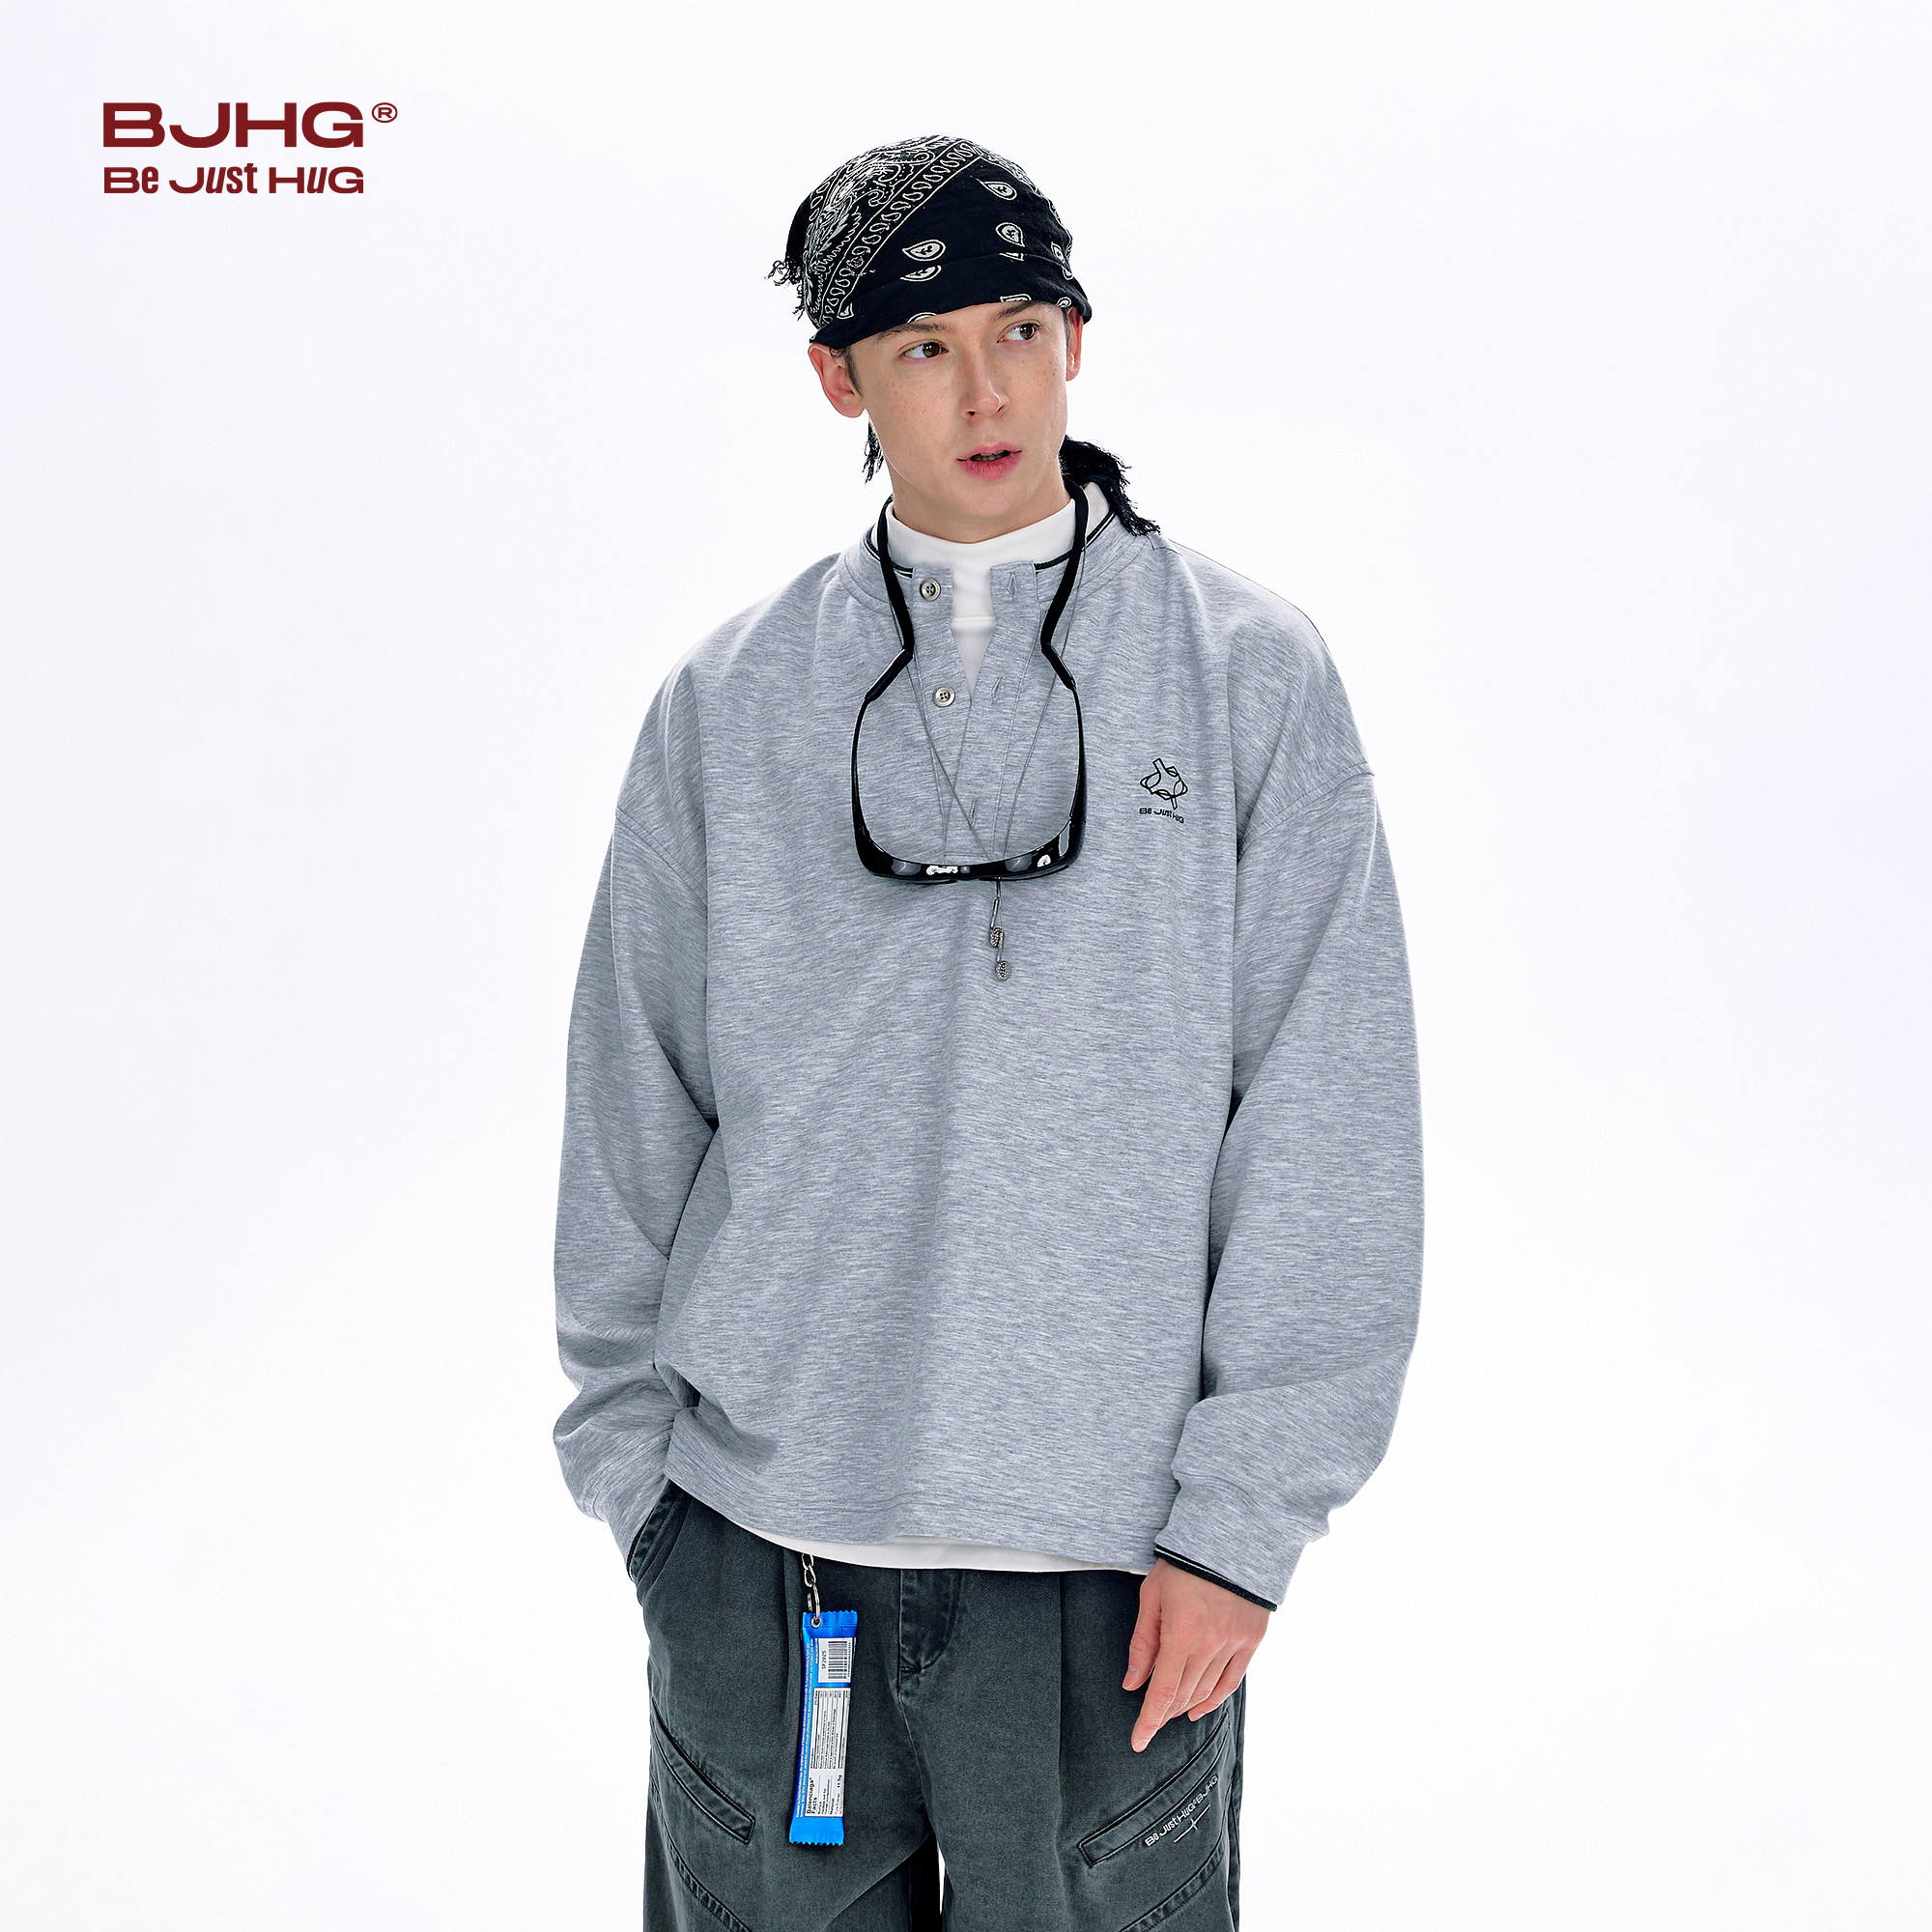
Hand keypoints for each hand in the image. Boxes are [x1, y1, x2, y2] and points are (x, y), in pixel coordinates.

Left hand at [1122, 1558, 1269, 1751]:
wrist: (1230, 1539)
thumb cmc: (1182, 1565)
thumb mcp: (1151, 1597)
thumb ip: (1142, 1643)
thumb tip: (1132, 1682)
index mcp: (1181, 1632)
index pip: (1162, 1692)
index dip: (1148, 1721)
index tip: (1138, 1742)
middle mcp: (1210, 1644)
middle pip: (1182, 1695)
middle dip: (1163, 1712)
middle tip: (1149, 1718)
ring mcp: (1234, 1644)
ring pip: (1206, 1691)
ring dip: (1185, 1706)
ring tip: (1170, 1711)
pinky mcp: (1251, 1640)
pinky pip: (1231, 1682)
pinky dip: (1214, 1699)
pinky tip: (1199, 1708)